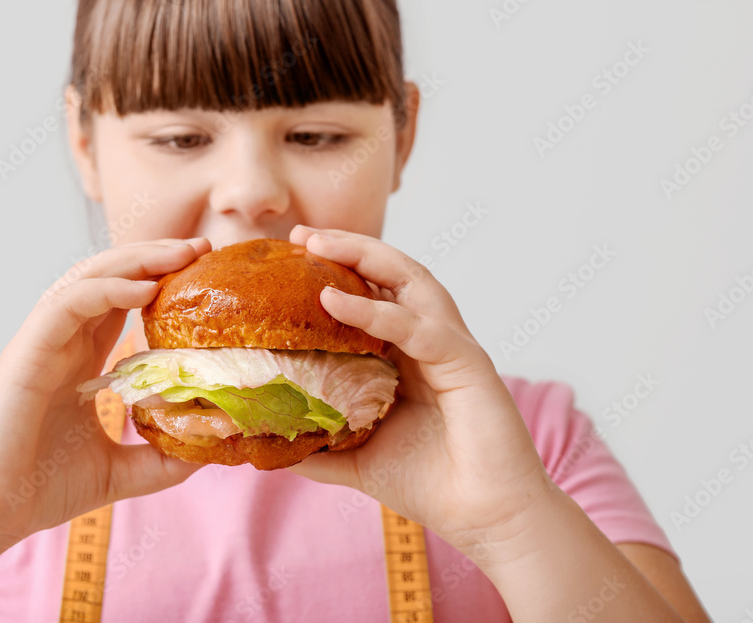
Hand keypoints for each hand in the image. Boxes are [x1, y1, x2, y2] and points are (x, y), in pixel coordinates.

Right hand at [0, 238, 211, 553]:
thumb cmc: (39, 492)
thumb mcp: (121, 473)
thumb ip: (163, 460)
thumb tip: (211, 452)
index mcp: (80, 360)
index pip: (123, 302)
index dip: (161, 280)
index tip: (205, 272)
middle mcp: (62, 342)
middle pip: (111, 277)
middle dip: (157, 256)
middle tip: (203, 248)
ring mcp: (43, 343)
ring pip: (89, 277)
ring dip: (137, 260)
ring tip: (183, 254)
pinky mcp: (27, 352)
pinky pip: (68, 303)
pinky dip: (107, 289)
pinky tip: (146, 290)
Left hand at [287, 226, 554, 555]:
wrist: (489, 518)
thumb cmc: (433, 484)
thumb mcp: (358, 459)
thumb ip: (318, 445)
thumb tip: (263, 441)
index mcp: (410, 356)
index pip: (375, 295)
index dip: (338, 271)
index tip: (291, 256)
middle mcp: (432, 341)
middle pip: (393, 273)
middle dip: (349, 247)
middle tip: (301, 234)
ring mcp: (451, 347)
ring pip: (411, 281)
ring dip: (365, 256)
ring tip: (318, 244)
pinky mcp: (466, 363)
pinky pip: (417, 327)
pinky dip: (376, 310)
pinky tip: (335, 299)